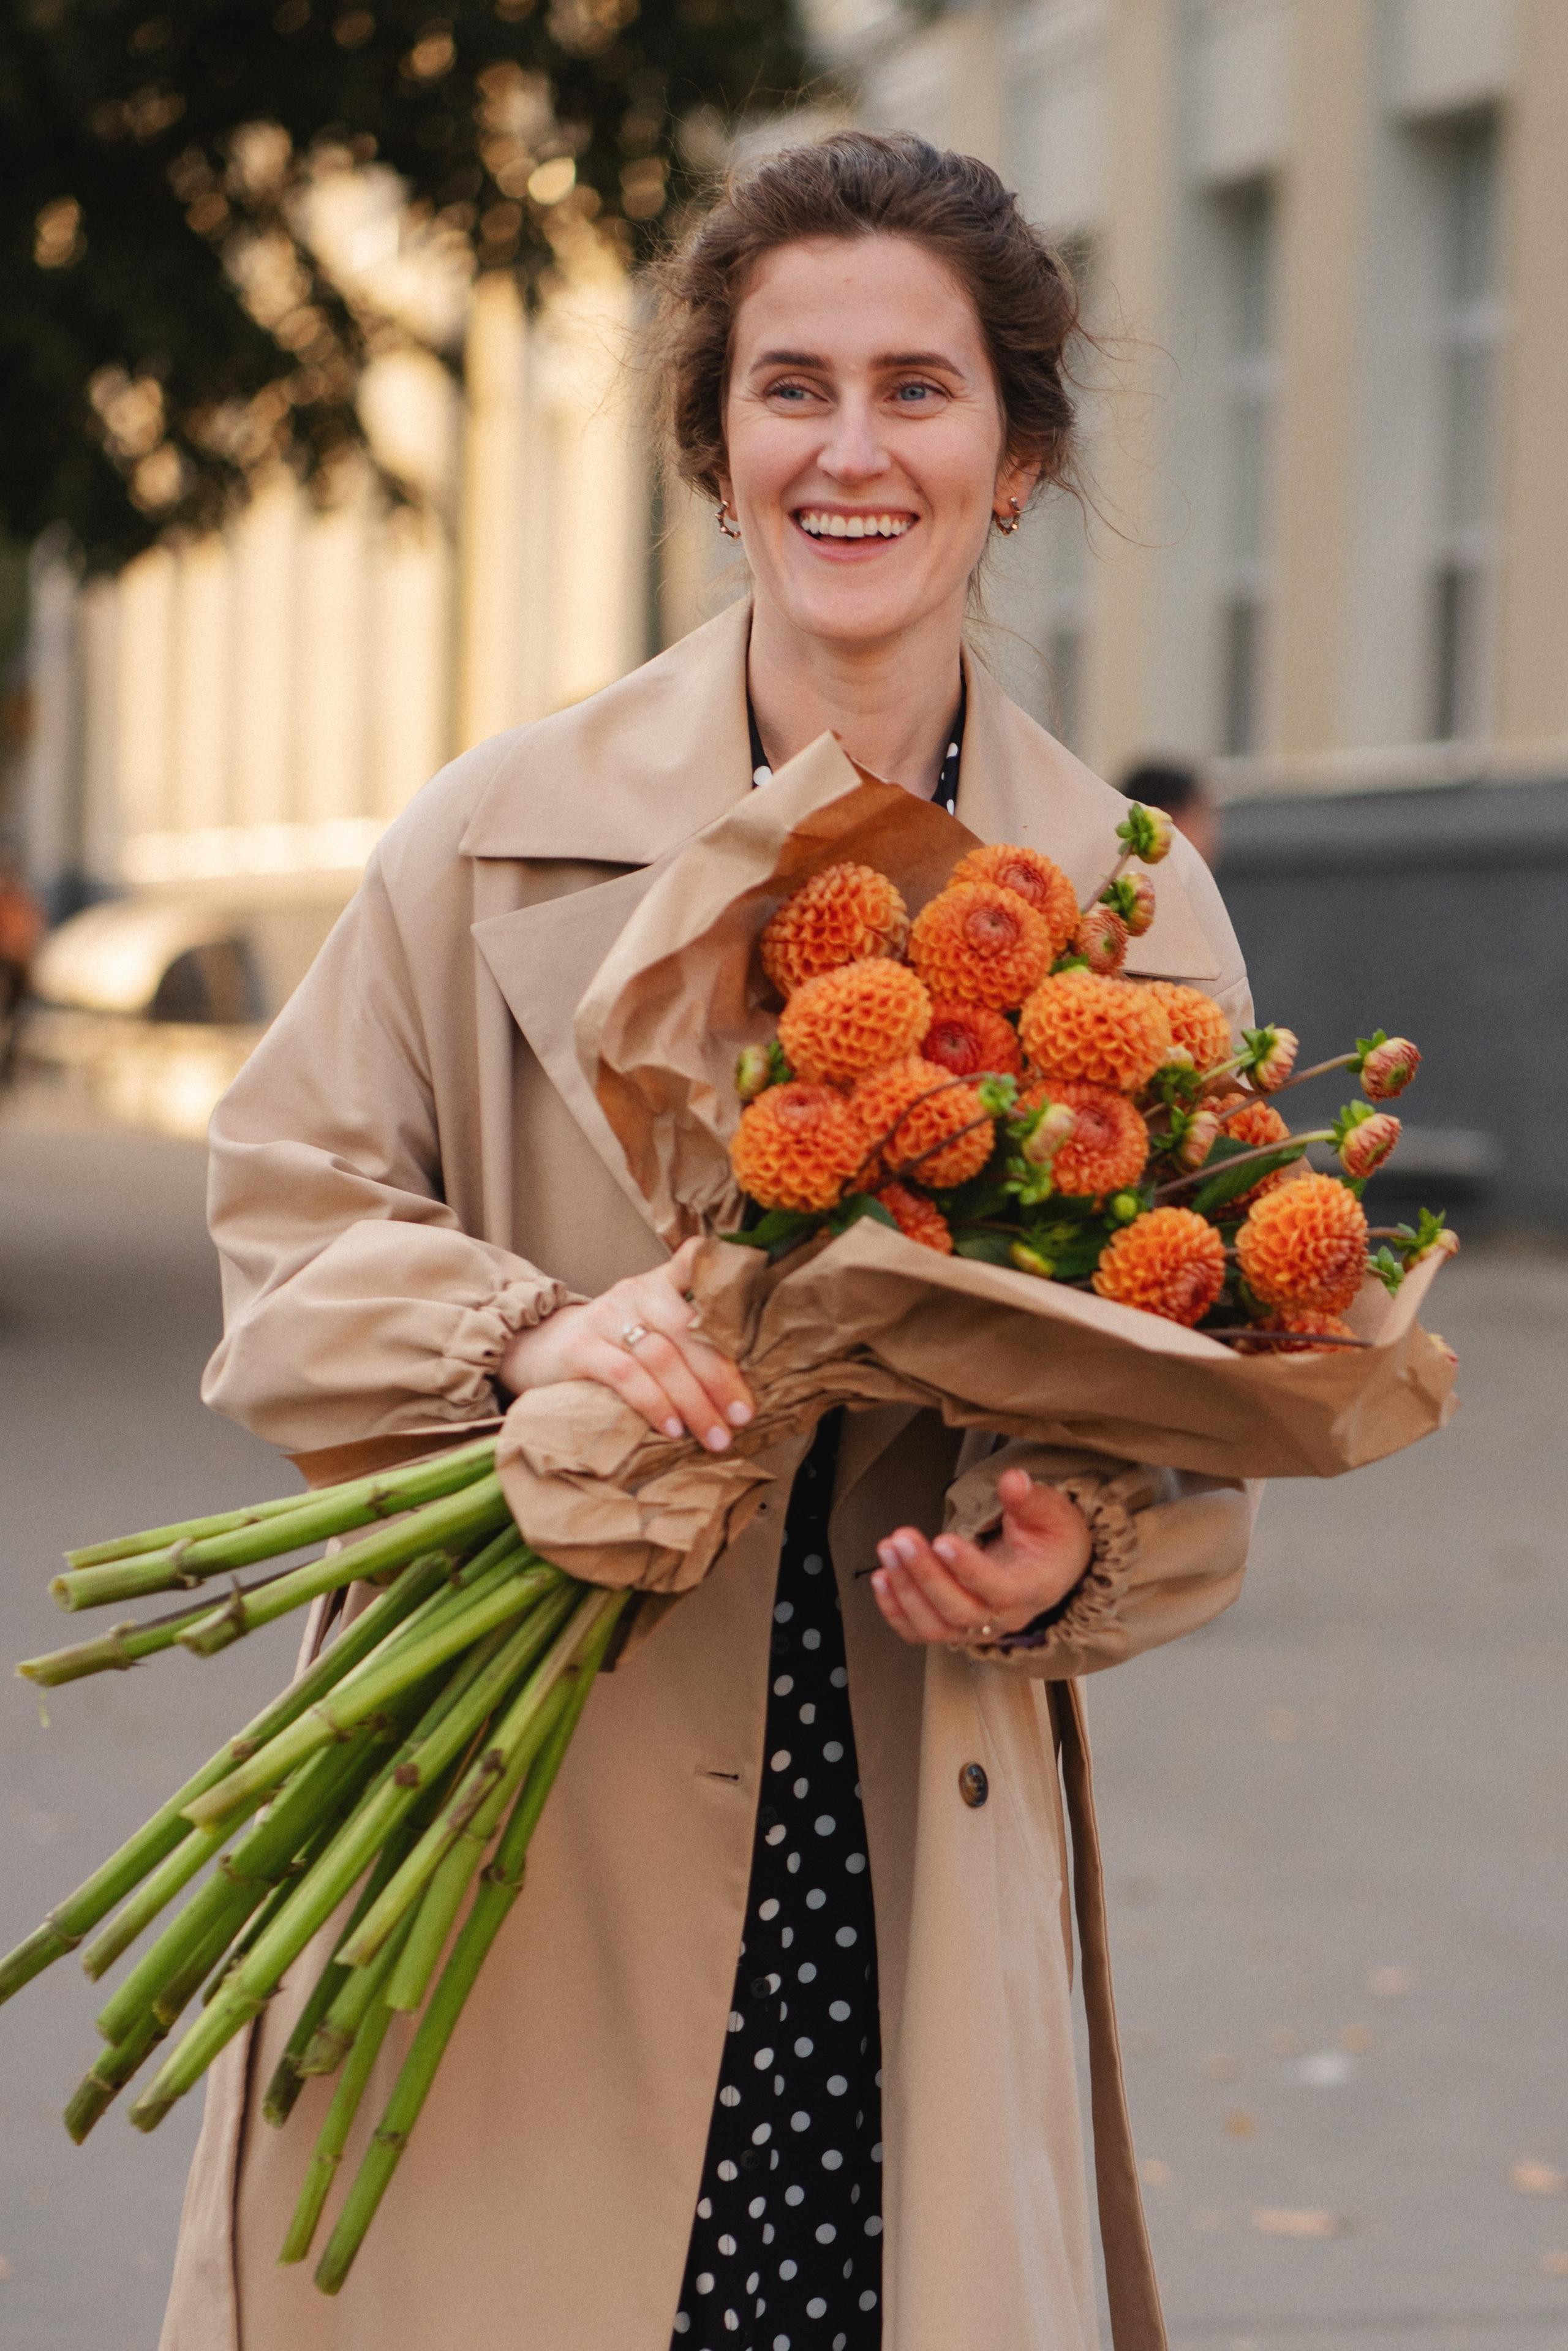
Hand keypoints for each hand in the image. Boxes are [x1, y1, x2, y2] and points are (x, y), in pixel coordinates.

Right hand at [497, 1236, 753, 1452]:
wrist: (536, 1349)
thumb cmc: (610, 1346)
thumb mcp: (647, 1327)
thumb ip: (687, 1335)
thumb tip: (743, 1383)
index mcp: (659, 1283)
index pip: (697, 1269)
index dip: (727, 1283)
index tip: (759, 1314)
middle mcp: (635, 1291)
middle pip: (689, 1330)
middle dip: (721, 1377)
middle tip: (743, 1417)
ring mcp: (606, 1316)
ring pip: (661, 1356)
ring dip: (694, 1401)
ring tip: (715, 1436)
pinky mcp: (581, 1348)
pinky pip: (626, 1375)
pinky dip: (654, 1403)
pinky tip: (672, 1429)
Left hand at [870, 1468, 1090, 1645]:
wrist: (1054, 1565)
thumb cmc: (1052, 1537)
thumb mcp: (1050, 1511)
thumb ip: (1028, 1499)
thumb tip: (1013, 1480)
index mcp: (1033, 1588)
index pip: (1000, 1589)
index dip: (968, 1569)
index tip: (942, 1541)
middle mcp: (1006, 1617)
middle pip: (961, 1611)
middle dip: (926, 1575)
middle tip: (902, 1539)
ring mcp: (979, 1627)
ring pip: (936, 1626)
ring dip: (905, 1591)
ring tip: (887, 1551)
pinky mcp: (957, 1626)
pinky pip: (921, 1631)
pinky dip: (896, 1611)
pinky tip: (881, 1579)